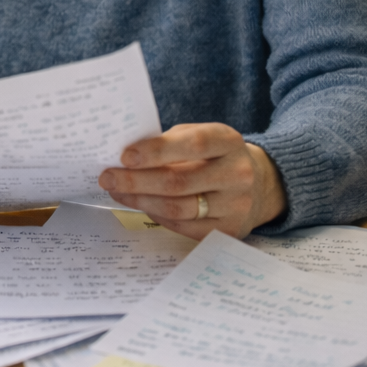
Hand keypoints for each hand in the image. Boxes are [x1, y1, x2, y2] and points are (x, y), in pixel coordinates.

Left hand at [98, 123, 285, 239]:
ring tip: (117, 192)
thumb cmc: (214, 156)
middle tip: (107, 178)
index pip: (193, 144)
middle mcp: (238, 173)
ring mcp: (236, 205)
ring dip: (141, 201)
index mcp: (228, 141)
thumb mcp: (199, 136)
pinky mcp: (229, 230)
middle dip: (136, 181)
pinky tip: (140, 205)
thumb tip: (124, 158)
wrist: (259, 184)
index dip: (157, 150)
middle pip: (179, 181)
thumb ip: (168, 142)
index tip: (125, 156)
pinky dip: (156, 216)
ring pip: (178, 208)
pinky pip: (183, 227)